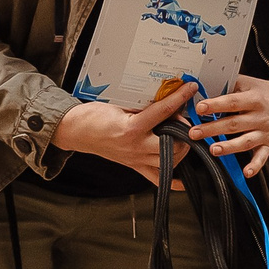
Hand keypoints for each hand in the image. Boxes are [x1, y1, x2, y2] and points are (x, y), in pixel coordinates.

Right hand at [54, 83, 197, 188]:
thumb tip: (165, 99)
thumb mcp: (119, 104)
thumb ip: (142, 105)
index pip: (163, 111)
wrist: (77, 131)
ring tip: (181, 137)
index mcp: (132, 128)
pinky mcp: (135, 166)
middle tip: (183, 120)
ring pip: (170, 162)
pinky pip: (158, 179)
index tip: (190, 88)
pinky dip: (173, 180)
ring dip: (181, 150)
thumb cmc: (95, 116)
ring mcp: (136, 159)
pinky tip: (184, 177)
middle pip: (173, 143)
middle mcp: (136, 146)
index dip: (179, 97)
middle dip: (184, 131)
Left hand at [192, 77, 268, 176]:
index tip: (200, 108)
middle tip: (194, 132)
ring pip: (245, 141)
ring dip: (229, 147)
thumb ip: (232, 85)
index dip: (215, 105)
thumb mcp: (253, 83)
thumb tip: (208, 85)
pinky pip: (262, 157)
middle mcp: (260, 116)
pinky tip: (246, 172)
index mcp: (254, 99)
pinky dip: (255, 166)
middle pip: (234, 124)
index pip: (232, 102)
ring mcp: (265, 132)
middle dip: (212, 129)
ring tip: (213, 150)